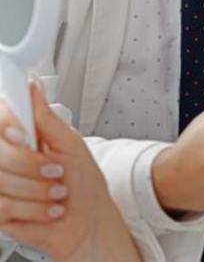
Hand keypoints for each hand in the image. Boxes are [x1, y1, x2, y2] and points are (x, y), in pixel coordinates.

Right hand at [0, 84, 141, 261]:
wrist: (87, 224)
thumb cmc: (84, 184)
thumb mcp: (71, 144)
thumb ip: (46, 117)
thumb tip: (33, 86)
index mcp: (25, 135)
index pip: (1, 118)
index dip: (7, 126)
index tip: (23, 136)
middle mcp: (10, 156)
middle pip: (0, 150)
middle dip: (31, 165)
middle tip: (54, 170)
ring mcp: (3, 182)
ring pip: (2, 178)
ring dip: (37, 190)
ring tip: (55, 191)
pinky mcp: (0, 209)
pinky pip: (3, 204)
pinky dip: (33, 209)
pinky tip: (46, 208)